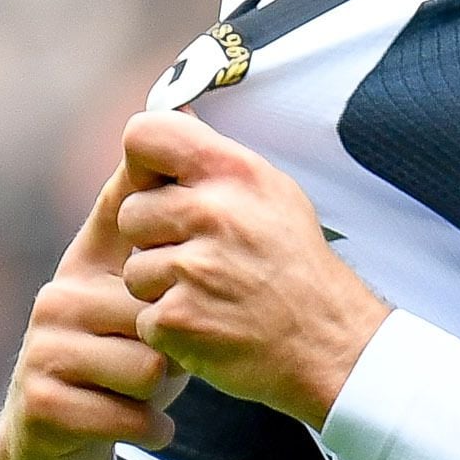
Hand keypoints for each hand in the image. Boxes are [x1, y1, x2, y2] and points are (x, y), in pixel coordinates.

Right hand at [0, 163, 193, 459]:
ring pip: (148, 368)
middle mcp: (58, 295)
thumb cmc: (117, 361)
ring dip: (161, 394)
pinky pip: (128, 415)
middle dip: (175, 350)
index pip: (121, 207)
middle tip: (160, 367)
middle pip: (158, 314)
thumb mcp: (142, 305)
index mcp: (87, 261)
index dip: (155, 200)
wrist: (53, 437)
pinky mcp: (43, 401)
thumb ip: (169, 258)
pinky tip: (145, 426)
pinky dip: (151, 429)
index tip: (183, 206)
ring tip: (143, 393)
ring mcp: (43, 347)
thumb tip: (219, 189)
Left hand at [114, 111, 388, 430]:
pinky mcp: (179, 318)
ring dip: (161, 288)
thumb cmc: (298, 270)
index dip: (141, 165)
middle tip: (200, 258)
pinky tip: (209, 323)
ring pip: (134, 269)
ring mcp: (194, 268)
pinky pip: (144, 316)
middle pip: (130, 212)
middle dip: (154, 239)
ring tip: (209, 293)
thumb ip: (216, 158)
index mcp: (234, 173)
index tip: (157, 187)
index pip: (144, 135)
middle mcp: (213, 213)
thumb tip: (174, 115)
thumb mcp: (273, 193)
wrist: (329, 344)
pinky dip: (170, 328)